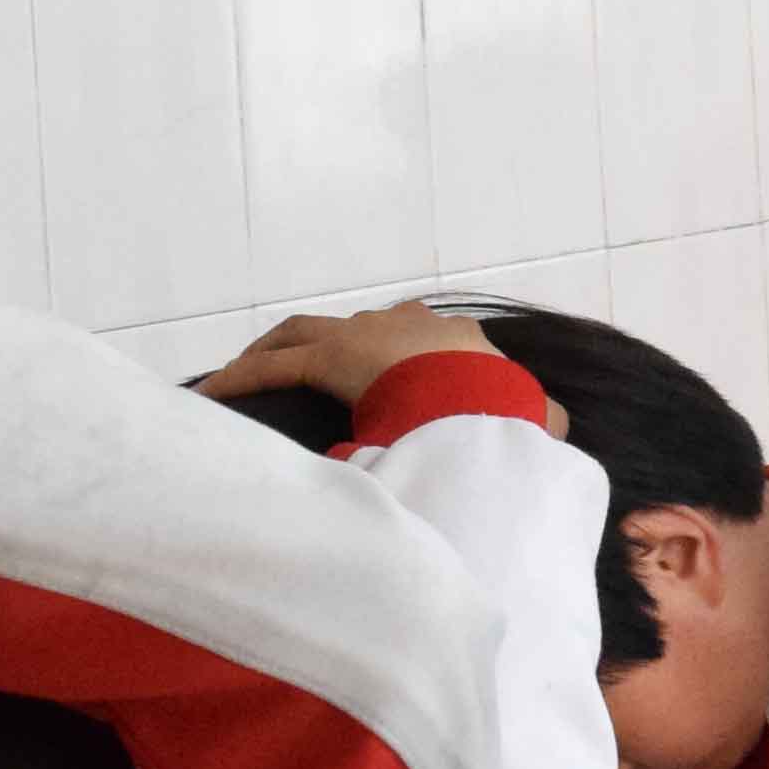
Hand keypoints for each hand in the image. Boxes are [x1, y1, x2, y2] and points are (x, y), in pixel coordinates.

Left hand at [197, 306, 548, 430]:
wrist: (489, 402)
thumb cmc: (514, 415)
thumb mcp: (536, 420)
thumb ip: (537, 425)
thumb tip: (554, 444)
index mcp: (453, 337)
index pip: (409, 335)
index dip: (385, 353)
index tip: (372, 379)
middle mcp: (404, 323)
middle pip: (345, 328)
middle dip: (318, 346)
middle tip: (293, 373)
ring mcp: (365, 334)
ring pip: (299, 338)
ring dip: (270, 358)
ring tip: (244, 381)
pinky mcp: (331, 357)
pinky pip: (275, 369)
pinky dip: (242, 382)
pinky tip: (214, 397)